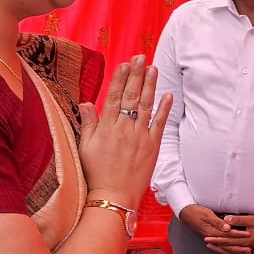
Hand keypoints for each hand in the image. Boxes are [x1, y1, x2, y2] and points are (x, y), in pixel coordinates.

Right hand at [78, 56, 172, 207]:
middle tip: (141, 57)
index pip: (114, 96)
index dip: (121, 79)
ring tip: (154, 69)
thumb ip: (89, 123)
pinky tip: (168, 95)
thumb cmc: (96, 173)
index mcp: (107, 127)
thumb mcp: (85, 147)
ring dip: (151, 85)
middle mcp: (124, 128)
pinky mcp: (153, 146)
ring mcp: (140, 136)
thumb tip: (86, 102)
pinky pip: (160, 123)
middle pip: (132, 96)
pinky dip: (164, 108)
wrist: (114, 196)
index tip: (125, 64)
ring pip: (147, 105)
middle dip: (137, 75)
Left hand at [204, 214, 253, 253]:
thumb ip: (238, 220)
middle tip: (206, 241)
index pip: (227, 240)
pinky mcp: (249, 246)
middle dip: (216, 243)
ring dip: (221, 247)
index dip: (216, 238)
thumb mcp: (252, 219)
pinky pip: (236, 249)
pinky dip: (229, 248)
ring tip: (212, 245)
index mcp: (245, 240)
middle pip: (227, 246)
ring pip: (231, 249)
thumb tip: (226, 219)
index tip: (207, 237)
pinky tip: (225, 247)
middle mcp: (245, 246)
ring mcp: (248, 247)